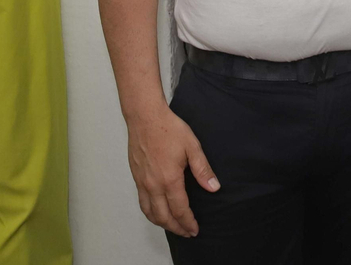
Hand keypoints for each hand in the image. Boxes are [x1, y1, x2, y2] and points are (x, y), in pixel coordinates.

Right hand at [126, 105, 218, 236]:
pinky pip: (142, 202)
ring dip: (162, 223)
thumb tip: (214, 187)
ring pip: (149, 212)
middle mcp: (153, 185)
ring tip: (173, 226)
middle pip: (163, 217)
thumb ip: (203, 170)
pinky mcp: (136, 177)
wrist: (145, 117)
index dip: (188, 222)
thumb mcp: (192, 147)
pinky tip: (157, 211)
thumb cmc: (168, 129)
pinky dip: (150, 212)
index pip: (179, 209)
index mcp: (169, 179)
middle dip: (176, 228)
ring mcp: (142, 182)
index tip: (195, 229)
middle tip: (186, 232)